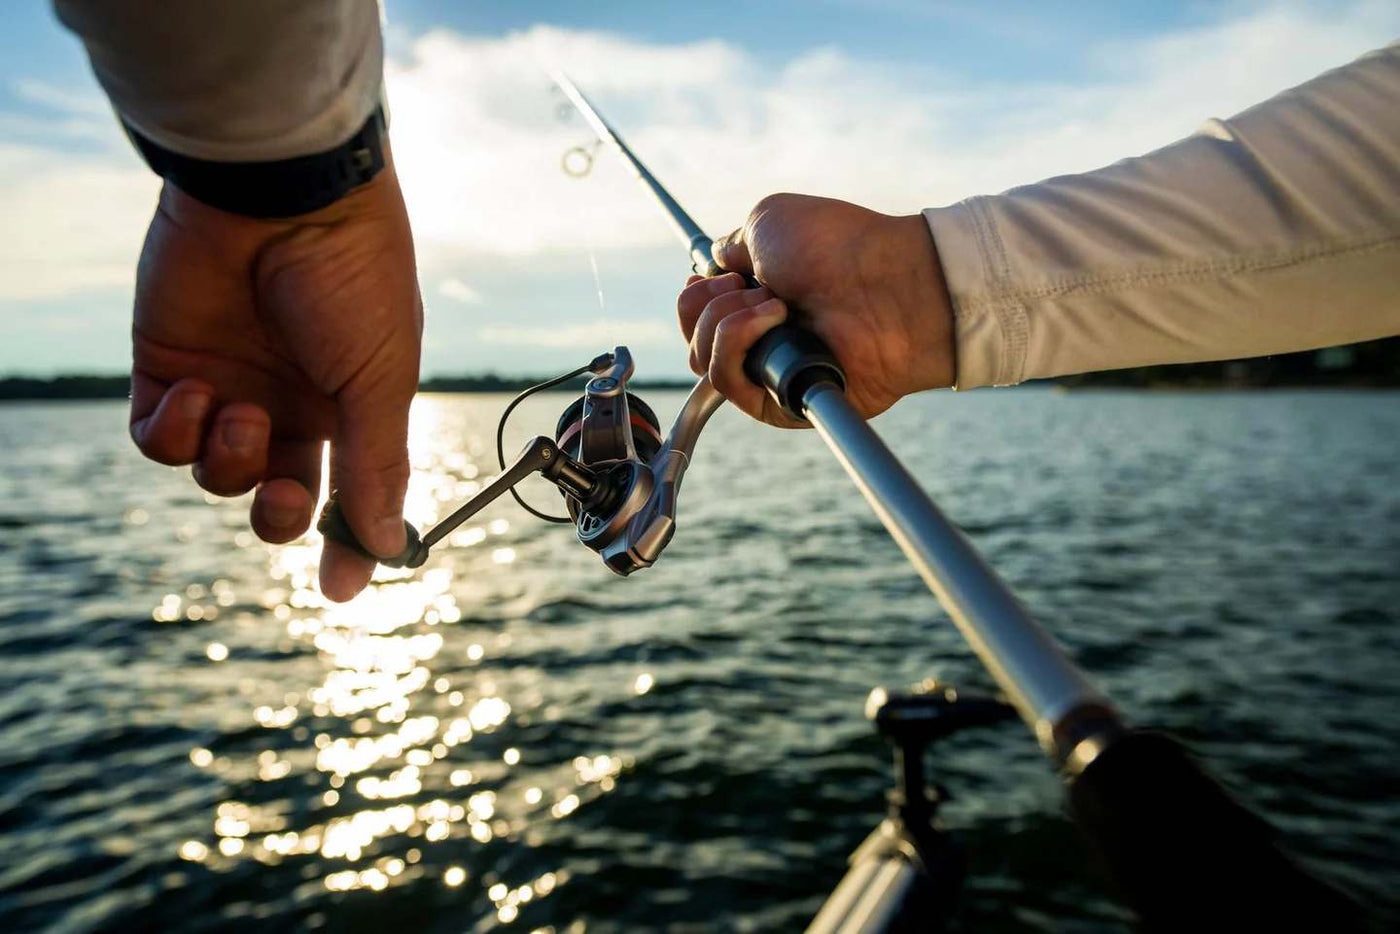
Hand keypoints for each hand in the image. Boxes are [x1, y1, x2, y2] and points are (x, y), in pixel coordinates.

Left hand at [128, 158, 421, 601]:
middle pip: (277, 496)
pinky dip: (172, 435)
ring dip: (229, 461)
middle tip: (290, 497)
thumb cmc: (353, 282)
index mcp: (350, 407)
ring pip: (215, 473)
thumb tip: (388, 549)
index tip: (341, 589)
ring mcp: (228, 386)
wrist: (284, 194)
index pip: (349, 493)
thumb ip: (378, 468)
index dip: (345, 542)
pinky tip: (195, 397)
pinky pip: (156, 438)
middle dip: (281, 513)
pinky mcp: (168, 366)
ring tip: (242, 412)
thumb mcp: (380, 382)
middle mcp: (288, 403)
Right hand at [676, 193, 954, 426]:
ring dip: (724, 320)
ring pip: (699, 358)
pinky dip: (737, 341)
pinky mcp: (776, 401)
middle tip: (750, 285)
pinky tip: (775, 321)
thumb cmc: (835, 246)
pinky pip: (725, 381)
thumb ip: (727, 248)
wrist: (883, 283)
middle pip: (692, 336)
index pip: (698, 311)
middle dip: (708, 302)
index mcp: (757, 297)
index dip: (698, 293)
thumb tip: (710, 268)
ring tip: (776, 304)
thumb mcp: (765, 224)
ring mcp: (767, 370)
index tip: (722, 274)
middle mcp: (760, 336)